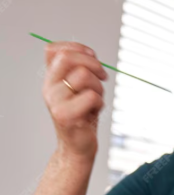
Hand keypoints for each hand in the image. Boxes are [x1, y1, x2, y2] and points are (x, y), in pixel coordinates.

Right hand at [42, 42, 107, 159]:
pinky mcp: (65, 115)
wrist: (78, 147)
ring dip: (99, 87)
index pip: (54, 50)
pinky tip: (95, 112)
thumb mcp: (78, 91)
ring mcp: (55, 102)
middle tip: (103, 76)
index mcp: (51, 79)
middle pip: (68, 58)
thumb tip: (89, 54)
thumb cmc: (83, 117)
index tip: (93, 56)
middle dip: (93, 63)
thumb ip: (77, 72)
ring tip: (96, 100)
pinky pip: (91, 97)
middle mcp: (49, 88)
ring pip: (84, 76)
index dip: (77, 48)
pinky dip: (100, 103)